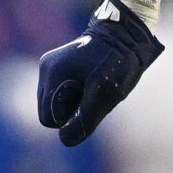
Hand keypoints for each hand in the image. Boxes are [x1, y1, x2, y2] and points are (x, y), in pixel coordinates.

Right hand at [37, 0, 163, 145]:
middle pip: (51, 110)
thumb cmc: (117, 62)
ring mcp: (52, 65)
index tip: (90, 104)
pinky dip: (78, 91)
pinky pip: (64, 90)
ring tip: (97, 86)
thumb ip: (84, 119)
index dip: (70, 119)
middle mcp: (46, 68)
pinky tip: (94, 81)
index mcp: (52, 74)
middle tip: (96, 94)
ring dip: (77, 101)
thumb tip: (66, 140)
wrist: (127, 32)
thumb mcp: (104, 94)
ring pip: (57, 101)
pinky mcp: (61, 64)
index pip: (48, 118)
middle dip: (73, 109)